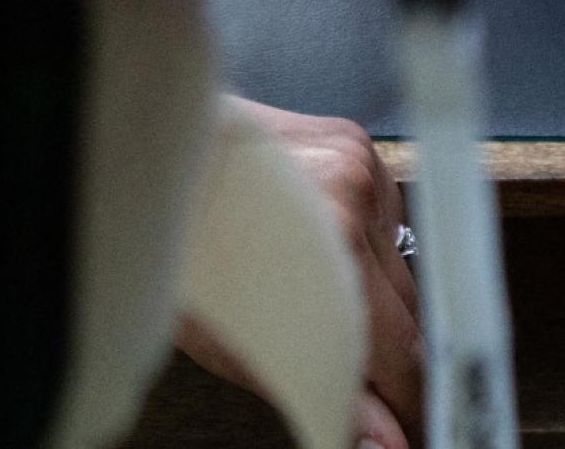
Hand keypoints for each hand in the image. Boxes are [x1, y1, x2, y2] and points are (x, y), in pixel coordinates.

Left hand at [176, 99, 420, 448]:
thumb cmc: (177, 244)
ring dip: (377, 300)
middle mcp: (353, 200)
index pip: (401, 353)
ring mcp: (360, 165)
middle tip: (365, 393)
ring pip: (401, 266)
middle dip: (390, 359)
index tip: (404, 431)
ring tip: (315, 303)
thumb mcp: (235, 343)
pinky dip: (363, 247)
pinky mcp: (358, 145)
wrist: (155, 158)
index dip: (407, 404)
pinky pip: (386, 221)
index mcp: (329, 249)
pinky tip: (317, 249)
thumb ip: (324, 391)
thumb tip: (381, 440)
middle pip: (409, 312)